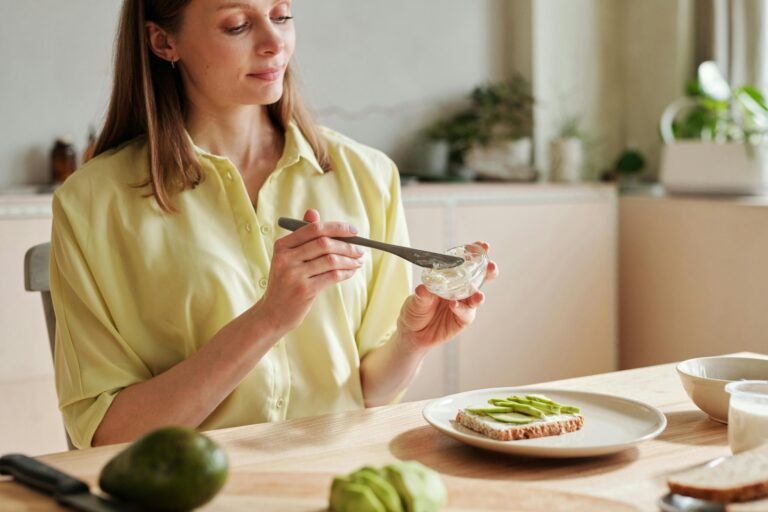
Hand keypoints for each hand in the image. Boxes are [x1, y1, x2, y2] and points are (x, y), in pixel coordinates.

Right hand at [255, 209, 362, 333]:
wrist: (272, 313)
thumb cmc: (285, 283)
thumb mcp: (287, 258)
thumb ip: (302, 237)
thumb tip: (313, 212)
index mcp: (282, 246)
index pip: (313, 229)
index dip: (337, 228)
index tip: (353, 231)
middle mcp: (286, 258)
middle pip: (324, 243)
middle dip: (347, 245)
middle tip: (360, 249)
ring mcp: (294, 275)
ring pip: (331, 260)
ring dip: (350, 260)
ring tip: (358, 261)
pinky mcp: (304, 291)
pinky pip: (332, 276)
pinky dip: (346, 273)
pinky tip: (351, 272)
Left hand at [396, 241, 498, 349]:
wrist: (412, 333)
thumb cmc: (415, 311)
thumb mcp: (415, 300)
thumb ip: (422, 295)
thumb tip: (423, 289)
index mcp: (450, 278)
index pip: (465, 262)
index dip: (475, 253)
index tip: (482, 245)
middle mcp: (460, 289)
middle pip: (479, 278)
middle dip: (487, 271)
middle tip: (491, 267)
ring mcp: (463, 305)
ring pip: (476, 297)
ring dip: (478, 294)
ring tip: (478, 294)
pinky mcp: (462, 320)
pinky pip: (466, 314)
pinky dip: (461, 309)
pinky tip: (454, 305)